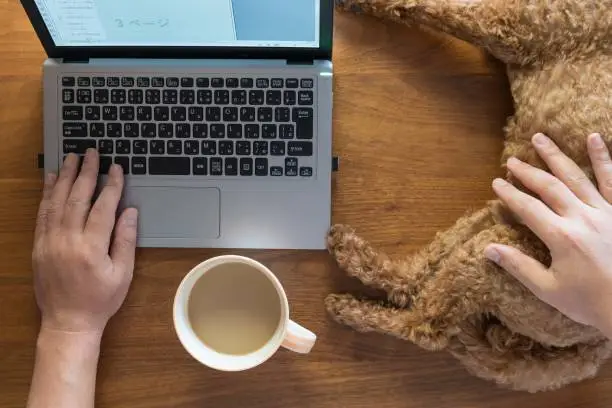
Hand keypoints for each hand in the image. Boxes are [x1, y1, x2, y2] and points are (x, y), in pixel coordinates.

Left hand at [32, 149, 137, 334]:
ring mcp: (49, 241)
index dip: (111, 186)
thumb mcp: (122, 274)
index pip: (103, 207)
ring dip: (64, 177)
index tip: (116, 168)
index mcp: (91, 247)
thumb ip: (125, 240)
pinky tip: (50, 179)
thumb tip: (129, 212)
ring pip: (56, 201)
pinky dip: (46, 194)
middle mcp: (67, 240)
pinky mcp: (38, 245)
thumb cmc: (100, 300)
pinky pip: (42, 213)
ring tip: (71, 158)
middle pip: (77, 197)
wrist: (68, 321)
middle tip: (91, 153)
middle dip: (86, 172)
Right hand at [485, 133, 611, 336]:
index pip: (528, 208)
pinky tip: (593, 138)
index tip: (497, 182)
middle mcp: (582, 218)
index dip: (510, 194)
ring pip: (576, 177)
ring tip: (541, 139)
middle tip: (512, 160)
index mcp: (561, 237)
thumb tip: (488, 249)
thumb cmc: (592, 302)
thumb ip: (519, 267)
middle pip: (549, 187)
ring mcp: (606, 212)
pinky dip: (603, 158)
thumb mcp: (549, 290)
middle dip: (528, 172)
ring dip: (556, 157)